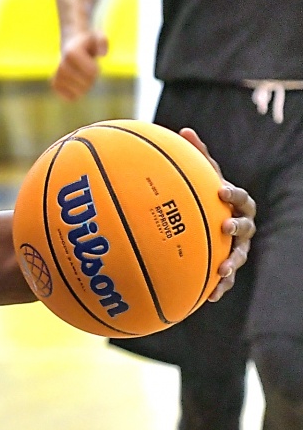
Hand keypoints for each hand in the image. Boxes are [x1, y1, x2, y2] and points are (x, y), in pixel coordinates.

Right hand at [51, 30, 107, 100]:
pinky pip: (70, 97)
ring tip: (83, 76)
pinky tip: (76, 84)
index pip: (92, 72)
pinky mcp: (55, 84)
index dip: (97, 70)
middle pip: (87, 83)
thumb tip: (102, 54)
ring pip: (79, 92)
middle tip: (89, 70)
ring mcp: (57, 75)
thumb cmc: (88, 42)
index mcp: (72, 53)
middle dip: (92, 79)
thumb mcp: (97, 36)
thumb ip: (102, 41)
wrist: (70, 45)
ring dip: (85, 86)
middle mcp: (62, 65)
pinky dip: (76, 93)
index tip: (93, 62)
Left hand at [178, 128, 255, 301]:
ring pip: (239, 256)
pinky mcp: (227, 266)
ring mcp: (237, 247)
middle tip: (226, 227)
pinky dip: (220, 288)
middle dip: (237, 226)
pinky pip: (226, 280)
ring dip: (232, 264)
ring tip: (222, 272)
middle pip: (245, 226)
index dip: (233, 194)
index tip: (220, 191)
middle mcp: (242, 226)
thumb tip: (184, 131)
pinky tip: (210, 298)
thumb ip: (196, 157)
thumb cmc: (206, 197)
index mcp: (236, 204)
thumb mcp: (202, 178)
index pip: (239, 197)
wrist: (212, 222)